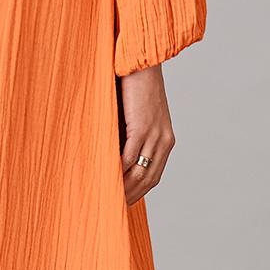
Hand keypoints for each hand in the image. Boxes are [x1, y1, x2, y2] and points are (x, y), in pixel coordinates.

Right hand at [118, 63, 174, 205]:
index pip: (152, 177)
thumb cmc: (133, 86)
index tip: (121, 204)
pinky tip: (103, 177)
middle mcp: (164, 140)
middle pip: (147, 180)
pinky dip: (117, 170)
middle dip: (129, 196)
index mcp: (165, 140)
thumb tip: (112, 155)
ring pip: (138, 172)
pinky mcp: (142, 126)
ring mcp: (154, 134)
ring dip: (122, 188)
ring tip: (104, 198)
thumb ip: (128, 136)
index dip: (137, 193)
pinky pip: (129, 156)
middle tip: (110, 208)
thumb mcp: (135, 116)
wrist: (140, 61)